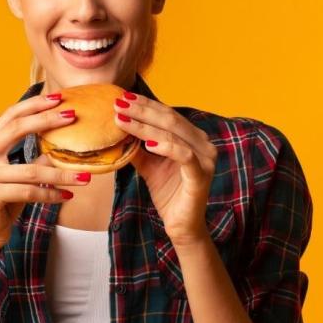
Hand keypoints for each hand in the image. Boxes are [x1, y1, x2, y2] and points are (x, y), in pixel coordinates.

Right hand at [0, 93, 90, 253]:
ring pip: (31, 170)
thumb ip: (36, 157)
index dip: (33, 104)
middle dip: (46, 120)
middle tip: (72, 116)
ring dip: (62, 174)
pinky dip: (51, 194)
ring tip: (85, 176)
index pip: (10, 115)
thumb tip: (64, 142)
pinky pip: (28, 192)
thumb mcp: (21, 173)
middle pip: (16, 129)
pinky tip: (67, 196)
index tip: (58, 98)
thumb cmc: (6, 198)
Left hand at [113, 91, 217, 245]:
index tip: (121, 97)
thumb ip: (137, 145)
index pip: (166, 113)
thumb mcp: (147, 163)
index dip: (144, 104)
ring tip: (123, 120)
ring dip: (145, 126)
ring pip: (173, 134)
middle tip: (119, 104)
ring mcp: (205, 158)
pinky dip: (165, 147)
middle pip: (169, 119)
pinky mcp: (202, 175)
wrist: (181, 225)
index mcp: (191, 136)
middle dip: (141, 110)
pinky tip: (147, 144)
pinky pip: (184, 156)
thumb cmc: (167, 191)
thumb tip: (117, 125)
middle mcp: (202, 143)